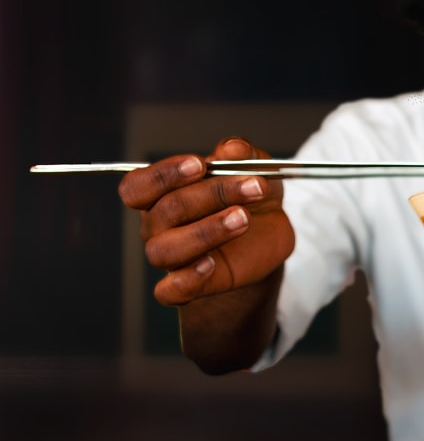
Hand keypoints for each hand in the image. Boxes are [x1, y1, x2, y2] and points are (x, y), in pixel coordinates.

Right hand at [118, 136, 294, 306]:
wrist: (269, 235)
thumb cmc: (250, 196)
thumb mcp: (255, 167)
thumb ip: (243, 154)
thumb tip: (231, 148)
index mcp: (163, 192)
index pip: (138, 186)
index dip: (163, 174)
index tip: (200, 164)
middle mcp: (159, 225)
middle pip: (165, 211)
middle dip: (212, 194)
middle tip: (253, 186)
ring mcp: (174, 257)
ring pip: (164, 250)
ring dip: (206, 231)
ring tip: (243, 218)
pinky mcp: (191, 284)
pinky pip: (171, 291)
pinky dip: (187, 279)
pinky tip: (212, 263)